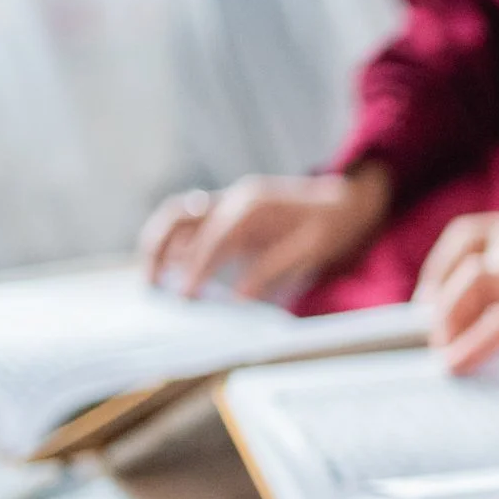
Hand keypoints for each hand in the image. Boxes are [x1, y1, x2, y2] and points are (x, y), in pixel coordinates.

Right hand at [138, 164, 390, 301]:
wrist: (348, 200)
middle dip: (158, 249)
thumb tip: (237, 298)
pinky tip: (177, 272)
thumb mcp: (310, 251)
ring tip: (153, 278)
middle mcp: (234, 200)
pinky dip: (180, 246)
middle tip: (150, 285)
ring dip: (161, 245)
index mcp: (253, 208)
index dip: (196, 271)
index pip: (212, 240)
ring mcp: (230, 202)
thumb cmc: (333, 226)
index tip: (184, 299)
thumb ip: (272, 270)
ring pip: (180, 216)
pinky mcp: (231, 212)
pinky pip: (195, 224)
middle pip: (179, 216)